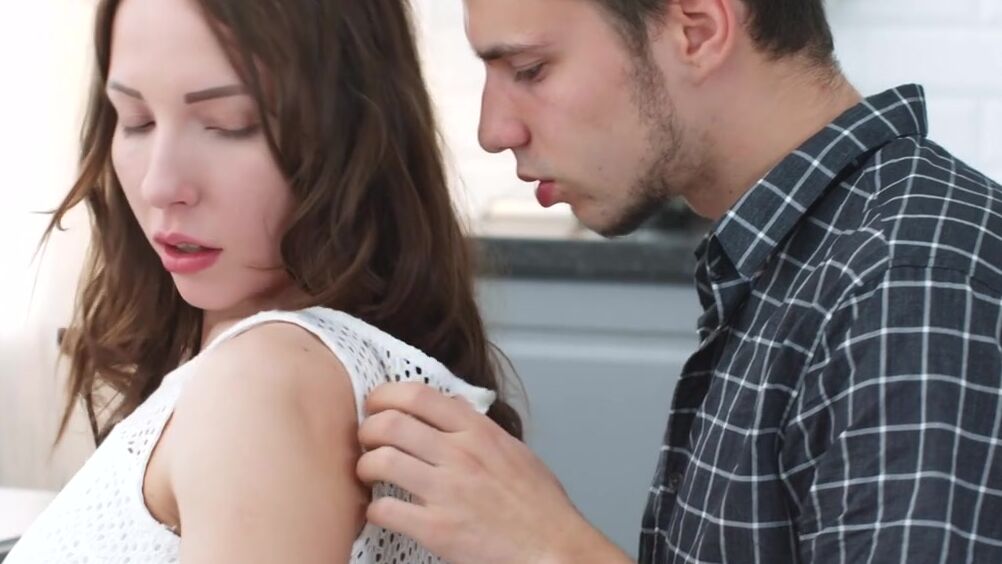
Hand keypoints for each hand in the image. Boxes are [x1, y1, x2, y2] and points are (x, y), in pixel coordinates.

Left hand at [356, 382, 630, 563]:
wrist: (554, 548)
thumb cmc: (539, 506)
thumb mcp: (513, 450)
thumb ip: (479, 427)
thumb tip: (451, 408)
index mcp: (478, 432)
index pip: (417, 395)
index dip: (385, 396)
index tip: (376, 404)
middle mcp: (460, 455)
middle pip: (389, 424)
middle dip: (367, 430)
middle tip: (365, 440)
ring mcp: (447, 491)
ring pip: (380, 462)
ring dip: (365, 467)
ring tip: (369, 475)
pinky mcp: (437, 529)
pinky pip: (385, 509)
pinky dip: (374, 509)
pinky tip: (382, 511)